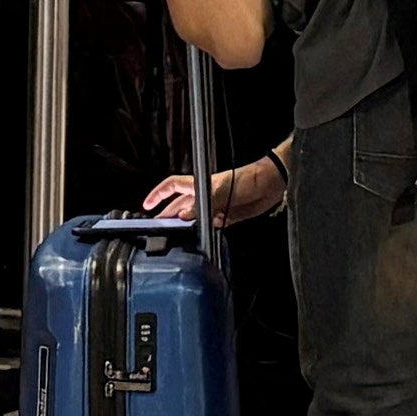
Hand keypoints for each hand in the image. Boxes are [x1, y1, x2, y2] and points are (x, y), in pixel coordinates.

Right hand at [138, 156, 284, 225]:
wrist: (270, 185)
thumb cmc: (246, 179)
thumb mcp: (220, 190)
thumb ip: (201, 205)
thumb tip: (183, 216)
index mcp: (199, 184)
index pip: (172, 187)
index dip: (158, 194)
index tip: (147, 205)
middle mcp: (205, 196)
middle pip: (179, 205)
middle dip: (167, 215)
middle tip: (156, 227)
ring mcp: (215, 206)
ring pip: (194, 218)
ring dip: (186, 226)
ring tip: (175, 236)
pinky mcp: (227, 216)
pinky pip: (211, 225)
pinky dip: (205, 231)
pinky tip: (201, 236)